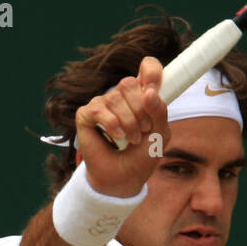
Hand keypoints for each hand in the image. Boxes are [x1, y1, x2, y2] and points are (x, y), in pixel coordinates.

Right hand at [73, 56, 170, 197]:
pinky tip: (117, 137)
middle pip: (129, 82)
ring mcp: (102, 104)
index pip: (147, 67)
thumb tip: (149, 91)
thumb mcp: (160, 134)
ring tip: (131, 139)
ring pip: (114, 97)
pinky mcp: (86, 115)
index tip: (154, 88)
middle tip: (143, 130)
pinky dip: (111, 124)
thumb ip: (160, 111)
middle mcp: (121, 96)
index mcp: (141, 95)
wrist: (124, 178)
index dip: (151, 71)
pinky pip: (98, 109)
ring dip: (128, 122)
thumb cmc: (142, 155)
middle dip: (140, 109)